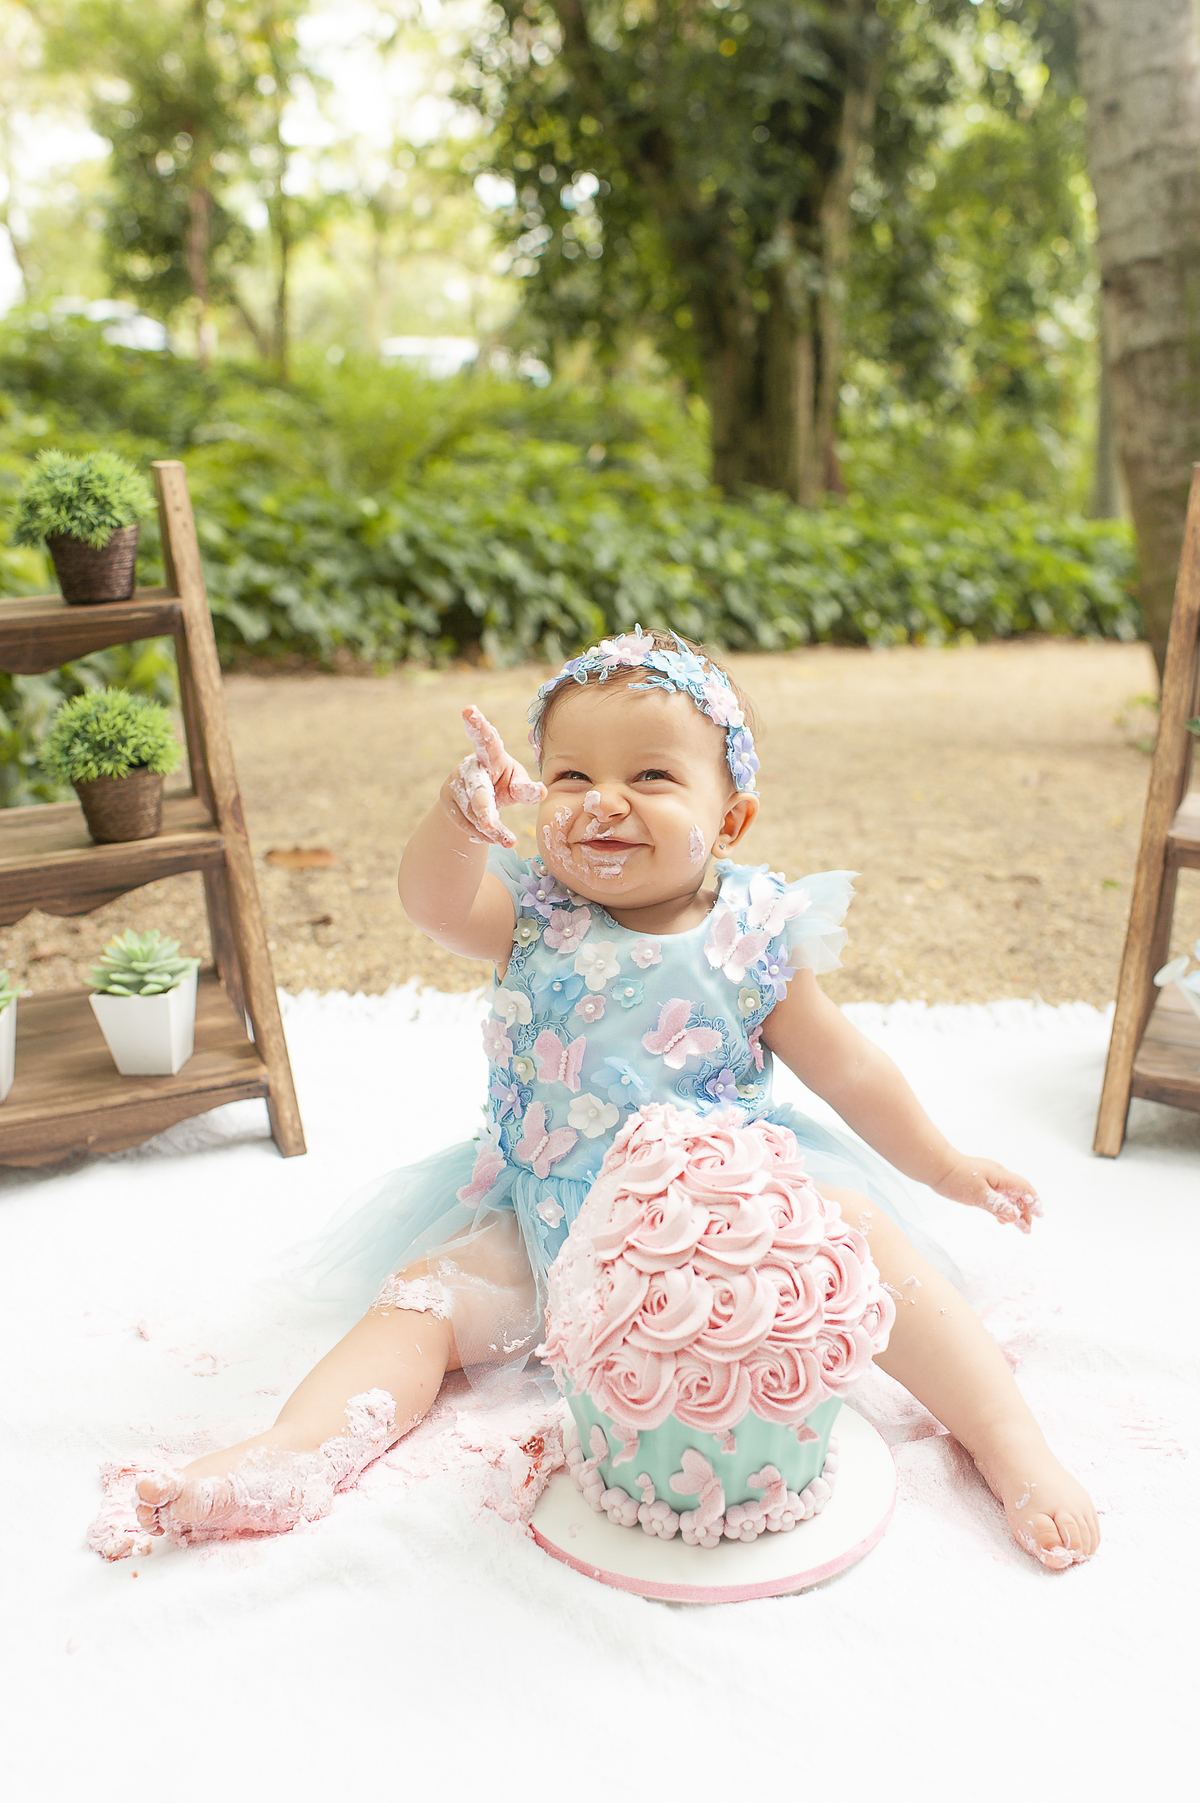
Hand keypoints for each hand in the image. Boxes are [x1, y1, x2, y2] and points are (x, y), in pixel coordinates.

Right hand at [446, 706, 544, 847]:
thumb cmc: (503, 784)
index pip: (485, 739)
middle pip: (477, 791)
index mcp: (490, 755)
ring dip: (491, 830)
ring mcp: (455, 786)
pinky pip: (467, 825)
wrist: (476, 805)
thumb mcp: (517, 784)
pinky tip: (493, 838)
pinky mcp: (449, 804)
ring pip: (473, 814)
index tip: (469, 710)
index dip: (478, 725)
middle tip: (490, 825)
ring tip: (508, 840)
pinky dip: (482, 835)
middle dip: (483, 809)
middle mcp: (469, 768)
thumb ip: (526, 789)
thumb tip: (541, 791)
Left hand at [932, 1154, 1042, 1233]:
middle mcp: (997, 1176)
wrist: (936, 1167)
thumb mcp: (978, 1195)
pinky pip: (997, 1197)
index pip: (1023, 1188)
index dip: (1033, 1201)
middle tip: (1027, 1229)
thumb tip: (1016, 1215)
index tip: (1040, 1215)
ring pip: (1007, 1196)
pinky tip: (1001, 1219)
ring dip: (1014, 1211)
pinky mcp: (980, 1184)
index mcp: (1000, 1176)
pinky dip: (1002, 1208)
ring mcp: (988, 1180)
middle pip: (1017, 1194)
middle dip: (1025, 1211)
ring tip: (1019, 1227)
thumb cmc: (956, 1178)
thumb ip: (997, 1205)